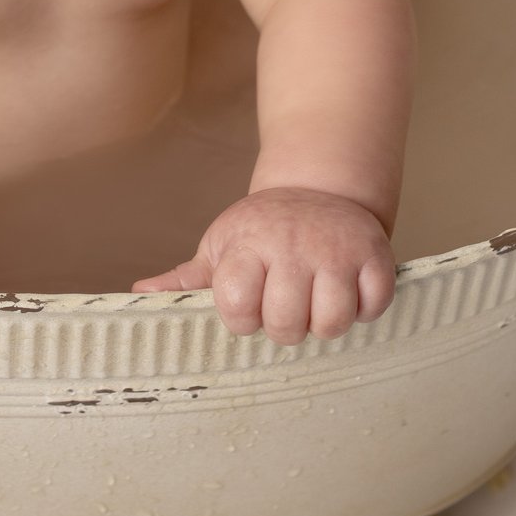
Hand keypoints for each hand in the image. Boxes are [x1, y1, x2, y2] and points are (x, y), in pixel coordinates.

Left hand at [130, 186, 395, 344]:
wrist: (318, 187)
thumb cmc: (263, 228)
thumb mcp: (221, 246)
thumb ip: (186, 279)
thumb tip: (141, 296)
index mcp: (248, 246)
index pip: (238, 305)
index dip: (242, 319)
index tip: (247, 306)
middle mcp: (292, 247)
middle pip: (286, 324)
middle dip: (284, 327)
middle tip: (285, 307)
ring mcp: (337, 251)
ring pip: (332, 322)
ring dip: (325, 323)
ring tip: (316, 304)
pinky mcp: (375, 255)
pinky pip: (374, 306)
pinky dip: (365, 310)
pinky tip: (348, 294)